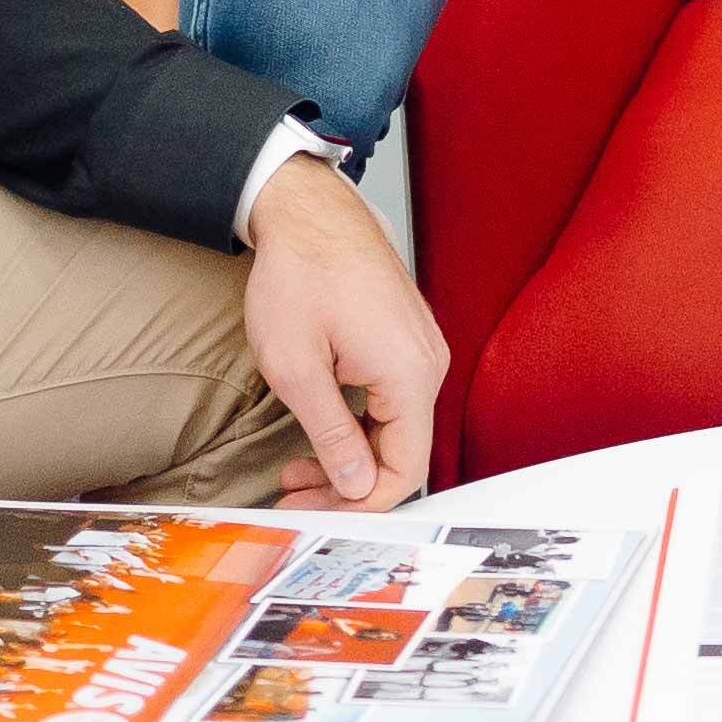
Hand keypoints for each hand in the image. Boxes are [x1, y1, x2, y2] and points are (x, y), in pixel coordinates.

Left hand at [241, 155, 446, 506]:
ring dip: (349, 454)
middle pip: (401, 452)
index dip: (359, 502)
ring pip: (395, 429)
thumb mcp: (297, 367)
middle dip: (347, 482)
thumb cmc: (299, 272)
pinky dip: (357, 425)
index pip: (404, 469)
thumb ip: (331, 433)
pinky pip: (393, 401)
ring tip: (296, 466)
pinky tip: (321, 428)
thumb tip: (355, 482)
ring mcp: (420, 350)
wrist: (308, 211)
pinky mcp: (406, 340)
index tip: (314, 510)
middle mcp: (427, 364)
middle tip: (294, 493)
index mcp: (409, 374)